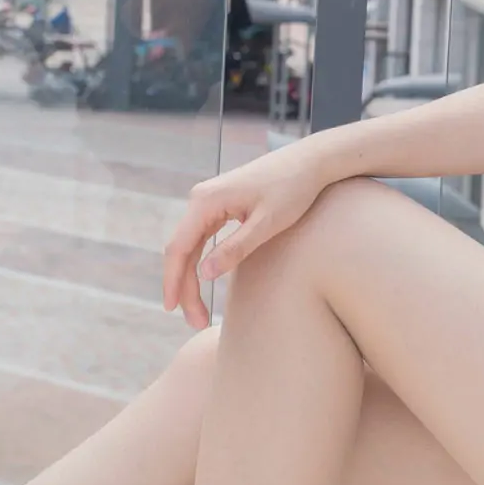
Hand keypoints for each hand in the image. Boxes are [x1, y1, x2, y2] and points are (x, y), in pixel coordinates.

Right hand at [158, 144, 335, 327]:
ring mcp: (209, 201)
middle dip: (185, 288)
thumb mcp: (268, 223)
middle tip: (196, 322)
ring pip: (190, 247)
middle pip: (181, 250)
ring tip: (200, 313)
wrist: (311, 162)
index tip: (172, 309)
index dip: (172, 281)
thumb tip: (204, 274)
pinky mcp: (220, 205)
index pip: (179, 248)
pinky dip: (201, 263)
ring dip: (192, 279)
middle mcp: (201, 198)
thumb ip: (236, 248)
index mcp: (207, 201)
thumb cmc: (294, 189)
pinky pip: (202, 239)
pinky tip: (203, 285)